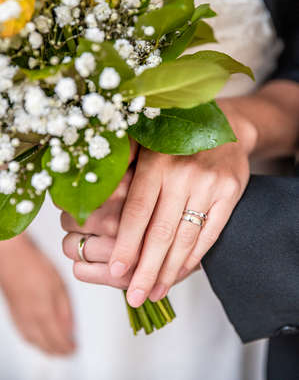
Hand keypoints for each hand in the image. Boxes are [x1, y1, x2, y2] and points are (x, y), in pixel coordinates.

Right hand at [0, 234, 74, 355]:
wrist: (11, 257)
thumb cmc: (33, 265)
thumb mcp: (58, 284)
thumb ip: (64, 308)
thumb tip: (70, 326)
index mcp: (43, 313)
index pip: (57, 339)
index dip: (67, 347)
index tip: (74, 349)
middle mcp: (30, 319)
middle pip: (44, 344)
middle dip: (57, 351)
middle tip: (67, 352)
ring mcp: (19, 316)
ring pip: (33, 341)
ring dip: (44, 348)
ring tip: (54, 349)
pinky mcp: (13, 312)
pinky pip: (24, 334)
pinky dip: (33, 341)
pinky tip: (36, 338)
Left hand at [62, 105, 255, 307]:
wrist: (226, 128)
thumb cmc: (176, 142)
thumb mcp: (146, 144)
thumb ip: (123, 168)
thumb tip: (89, 199)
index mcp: (155, 162)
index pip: (137, 210)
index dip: (126, 243)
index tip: (116, 270)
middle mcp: (182, 173)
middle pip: (161, 231)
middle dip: (146, 269)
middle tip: (135, 296)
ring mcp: (209, 185)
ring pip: (185, 237)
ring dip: (169, 270)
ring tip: (155, 292)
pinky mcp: (229, 194)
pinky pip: (209, 234)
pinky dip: (193, 257)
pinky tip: (179, 273)